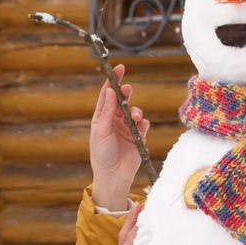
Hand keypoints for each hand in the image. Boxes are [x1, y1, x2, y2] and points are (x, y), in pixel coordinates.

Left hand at [90, 63, 149, 204]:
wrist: (113, 176)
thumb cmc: (101, 154)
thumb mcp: (101, 131)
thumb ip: (107, 111)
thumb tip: (110, 91)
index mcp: (102, 118)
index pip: (107, 95)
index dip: (113, 81)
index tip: (119, 68)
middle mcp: (114, 121)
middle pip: (122, 100)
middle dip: (126, 93)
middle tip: (128, 89)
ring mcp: (127, 128)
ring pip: (134, 112)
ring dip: (136, 111)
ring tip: (135, 117)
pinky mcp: (138, 137)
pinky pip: (144, 125)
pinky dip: (144, 123)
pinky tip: (141, 126)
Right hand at [101, 200, 141, 244]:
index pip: (130, 242)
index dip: (135, 226)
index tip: (143, 210)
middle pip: (128, 238)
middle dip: (135, 221)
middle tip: (143, 202)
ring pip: (129, 243)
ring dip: (134, 226)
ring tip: (140, 208)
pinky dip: (130, 241)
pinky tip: (136, 230)